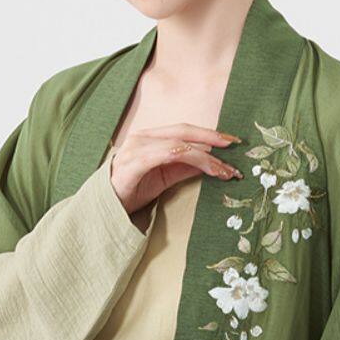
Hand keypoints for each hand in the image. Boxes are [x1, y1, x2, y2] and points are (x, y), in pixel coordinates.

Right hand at [108, 125, 241, 219]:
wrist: (104, 209)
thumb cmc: (131, 192)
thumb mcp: (163, 178)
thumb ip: (184, 168)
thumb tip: (210, 163)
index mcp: (149, 138)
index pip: (184, 130)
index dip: (209, 134)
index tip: (231, 142)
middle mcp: (143, 137)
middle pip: (184, 131)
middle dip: (213, 138)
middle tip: (235, 146)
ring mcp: (137, 148)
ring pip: (180, 144)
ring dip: (207, 156)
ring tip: (225, 170)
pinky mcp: (135, 162)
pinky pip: (169, 155)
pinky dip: (193, 160)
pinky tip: (209, 169)